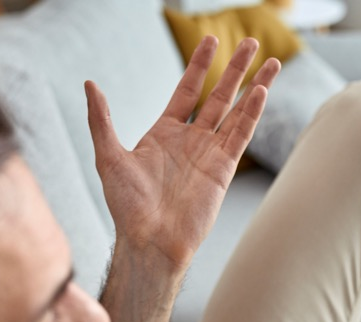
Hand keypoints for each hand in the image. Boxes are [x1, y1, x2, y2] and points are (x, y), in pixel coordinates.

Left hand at [85, 36, 279, 271]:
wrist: (150, 241)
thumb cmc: (127, 207)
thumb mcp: (109, 157)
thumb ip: (101, 119)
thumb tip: (89, 84)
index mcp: (164, 134)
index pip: (187, 90)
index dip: (199, 65)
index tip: (211, 41)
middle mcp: (190, 140)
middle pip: (218, 95)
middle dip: (234, 68)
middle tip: (250, 42)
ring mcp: (209, 154)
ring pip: (236, 111)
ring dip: (254, 85)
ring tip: (270, 61)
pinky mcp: (223, 169)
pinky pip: (240, 134)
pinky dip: (251, 113)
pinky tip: (261, 91)